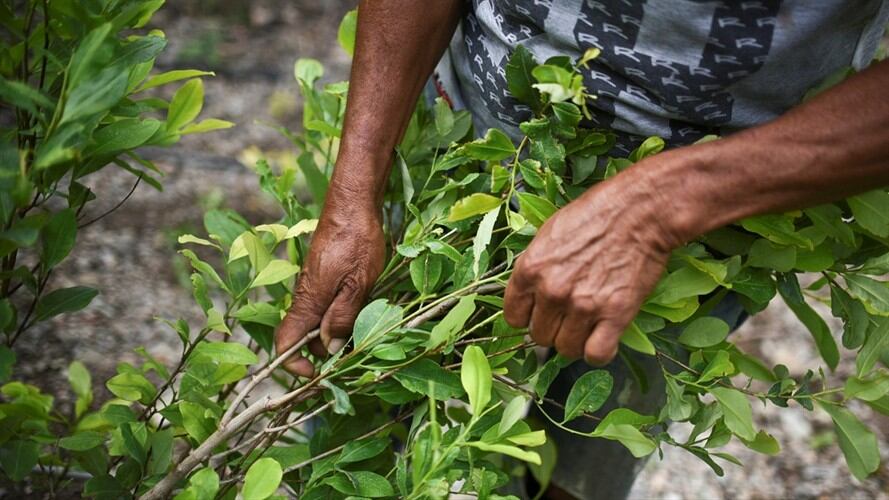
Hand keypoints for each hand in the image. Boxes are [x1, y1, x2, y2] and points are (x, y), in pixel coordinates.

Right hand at [276, 199, 385, 376]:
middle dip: (324, 351)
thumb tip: (329, 349)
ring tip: (364, 329)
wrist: (353, 206)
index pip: (285, 343)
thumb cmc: (357, 241)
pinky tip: (362, 308)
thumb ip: (342, 317)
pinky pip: (325, 306)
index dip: (295, 364)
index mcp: (308, 301)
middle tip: (356, 352)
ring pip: (317, 322)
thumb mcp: (358, 284)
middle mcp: (305, 297)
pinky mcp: (323, 278)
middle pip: (305, 338)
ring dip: (336, 333)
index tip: (317, 374)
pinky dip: (340, 315)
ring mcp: (313, 287)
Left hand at [503, 166, 683, 364]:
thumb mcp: (550, 233)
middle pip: (539, 336)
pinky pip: (596, 354)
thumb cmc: (596, 214)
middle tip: (569, 315)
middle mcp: (551, 291)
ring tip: (588, 324)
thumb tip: (530, 294)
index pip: (513, 316)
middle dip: (553, 328)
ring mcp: (582, 306)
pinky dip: (599, 351)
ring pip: (566, 349)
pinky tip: (603, 337)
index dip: (528, 317)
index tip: (540, 313)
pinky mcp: (615, 316)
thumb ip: (535, 267)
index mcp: (530, 269)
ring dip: (575, 341)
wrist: (640, 210)